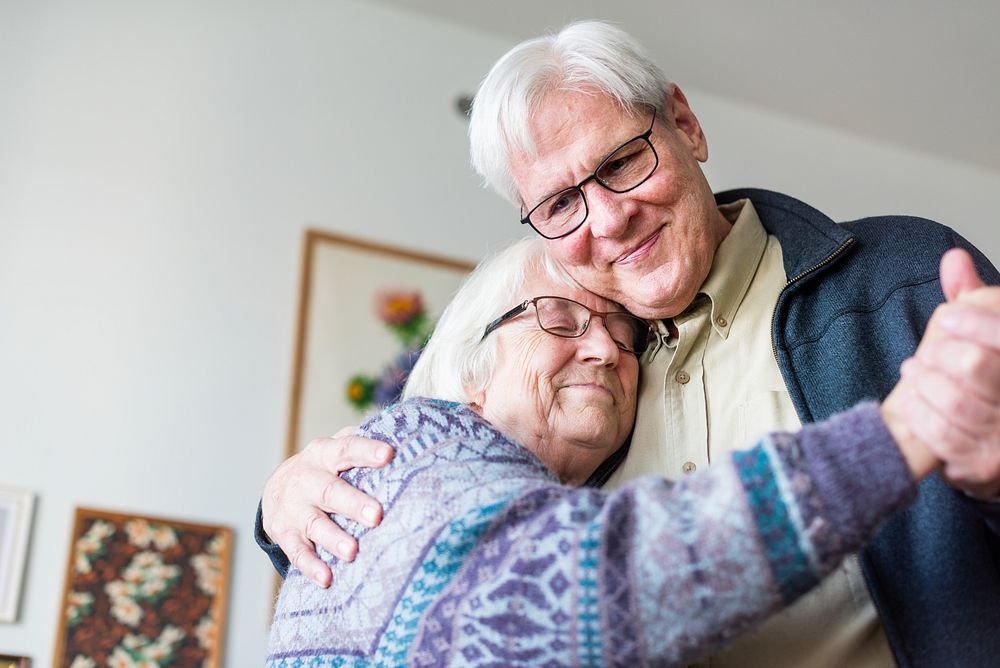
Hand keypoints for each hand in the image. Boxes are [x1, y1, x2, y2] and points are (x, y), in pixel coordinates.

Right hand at [262, 426, 393, 586]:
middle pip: (329, 490)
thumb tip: (402, 429)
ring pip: (314, 524)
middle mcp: (306, 479)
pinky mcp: (284, 534)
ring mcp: (293, 509)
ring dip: (333, 538)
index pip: (346, 449)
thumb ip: (361, 441)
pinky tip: (326, 578)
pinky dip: (311, 566)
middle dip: (352, 503)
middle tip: (376, 514)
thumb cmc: (323, 470)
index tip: (388, 454)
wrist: (275, 492)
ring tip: (353, 552)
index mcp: (323, 455)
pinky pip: (297, 552)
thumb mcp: (335, 450)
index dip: (366, 451)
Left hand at [894, 249, 999, 496]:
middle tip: (927, 350)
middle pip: (975, 365)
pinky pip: (941, 435)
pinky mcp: (985, 466)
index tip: (948, 316)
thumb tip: (952, 259)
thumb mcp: (989, 338)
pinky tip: (912, 399)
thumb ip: (975, 301)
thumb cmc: (989, 382)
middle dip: (942, 353)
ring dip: (924, 383)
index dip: (976, 322)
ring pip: (955, 401)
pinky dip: (919, 412)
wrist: (995, 449)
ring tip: (913, 369)